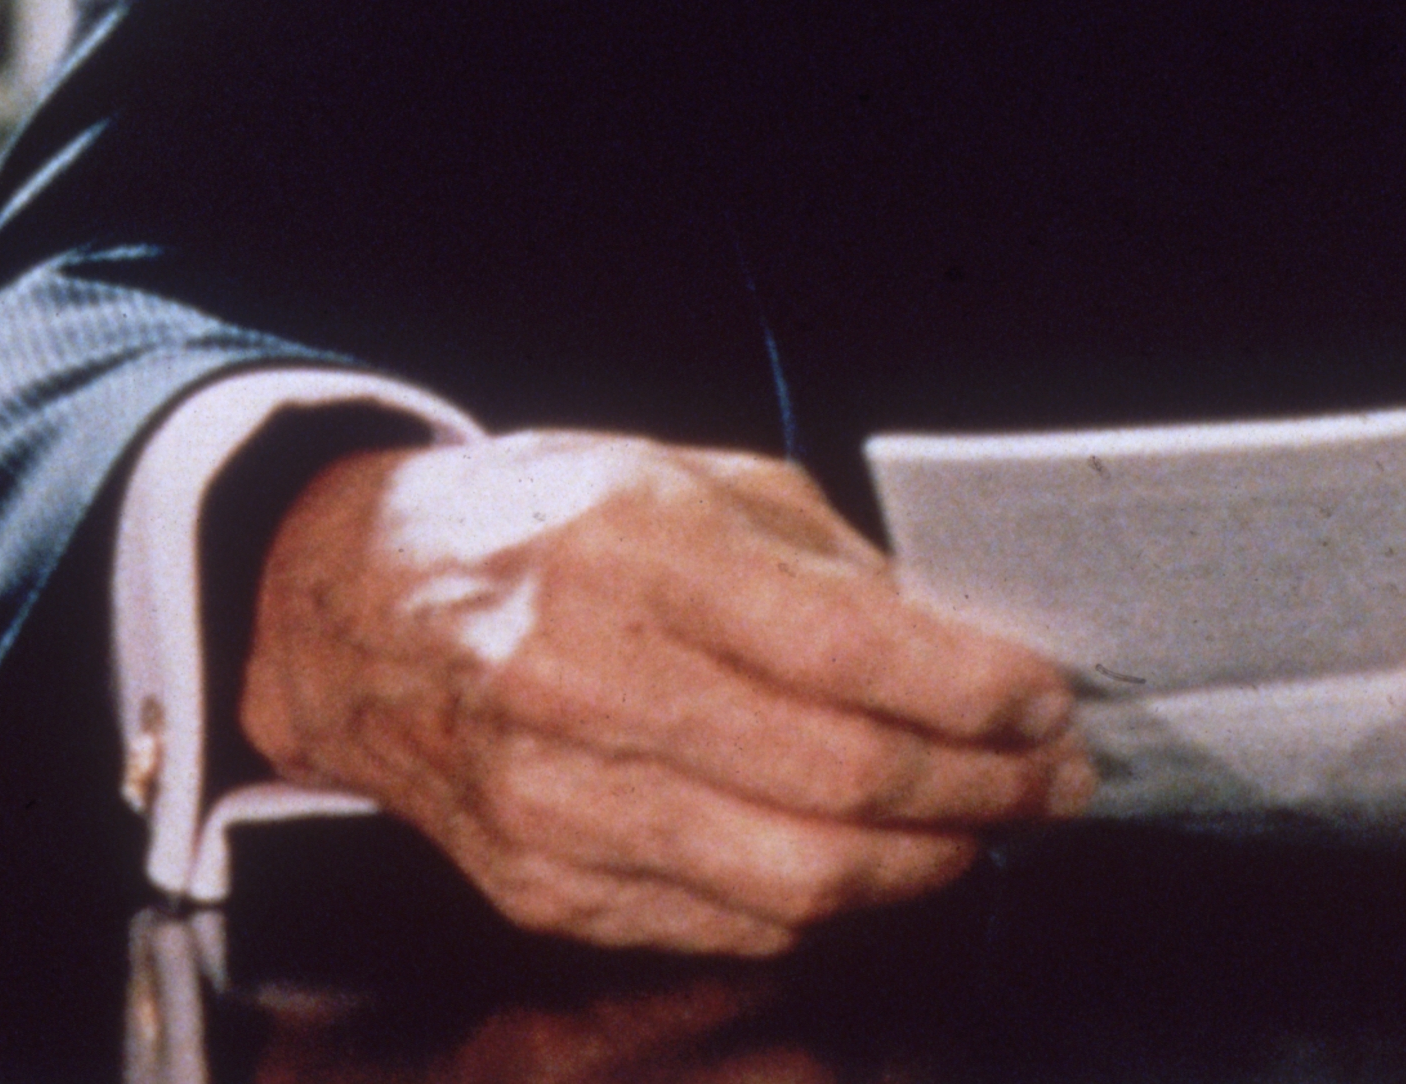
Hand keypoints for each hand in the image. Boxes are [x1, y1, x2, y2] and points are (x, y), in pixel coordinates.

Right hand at [239, 430, 1088, 955]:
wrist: (354, 612)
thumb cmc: (541, 526)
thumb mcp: (689, 479)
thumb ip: (828, 563)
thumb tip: (965, 649)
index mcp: (633, 555)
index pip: (847, 650)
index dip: (975, 688)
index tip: (1049, 700)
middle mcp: (585, 685)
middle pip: (841, 779)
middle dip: (981, 789)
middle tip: (1051, 779)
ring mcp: (557, 804)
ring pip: (797, 881)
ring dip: (925, 863)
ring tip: (984, 827)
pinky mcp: (543, 887)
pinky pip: (730, 925)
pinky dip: (828, 905)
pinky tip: (873, 861)